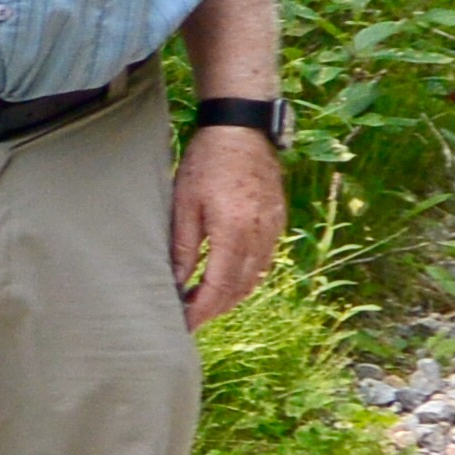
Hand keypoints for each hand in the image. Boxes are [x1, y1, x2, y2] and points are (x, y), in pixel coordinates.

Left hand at [171, 122, 285, 326]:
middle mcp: (260, 235)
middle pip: (239, 288)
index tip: (184, 324)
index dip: (201, 310)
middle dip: (214, 308)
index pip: (219, 287)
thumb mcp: (185, 203)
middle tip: (189, 318)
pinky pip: (264, 261)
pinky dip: (245, 277)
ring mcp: (273, 229)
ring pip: (254, 277)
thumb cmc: (206, 161)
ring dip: (230, 295)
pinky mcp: (278, 221)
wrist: (241, 129)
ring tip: (203, 302)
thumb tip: (177, 282)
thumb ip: (183, 246)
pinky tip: (226, 278)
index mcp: (234, 232)